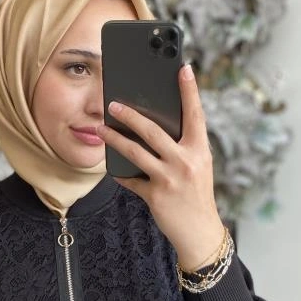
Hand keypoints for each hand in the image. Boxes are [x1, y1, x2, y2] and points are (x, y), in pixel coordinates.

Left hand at [96, 64, 225, 271]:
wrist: (199, 232)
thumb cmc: (196, 195)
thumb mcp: (197, 167)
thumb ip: (182, 148)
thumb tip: (154, 127)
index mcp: (199, 150)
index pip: (195, 114)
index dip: (190, 91)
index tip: (183, 68)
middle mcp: (185, 161)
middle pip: (153, 131)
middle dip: (130, 115)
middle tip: (113, 104)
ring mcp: (169, 179)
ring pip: (136, 152)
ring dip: (114, 139)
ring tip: (101, 129)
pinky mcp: (155, 195)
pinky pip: (131, 179)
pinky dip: (119, 173)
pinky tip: (109, 166)